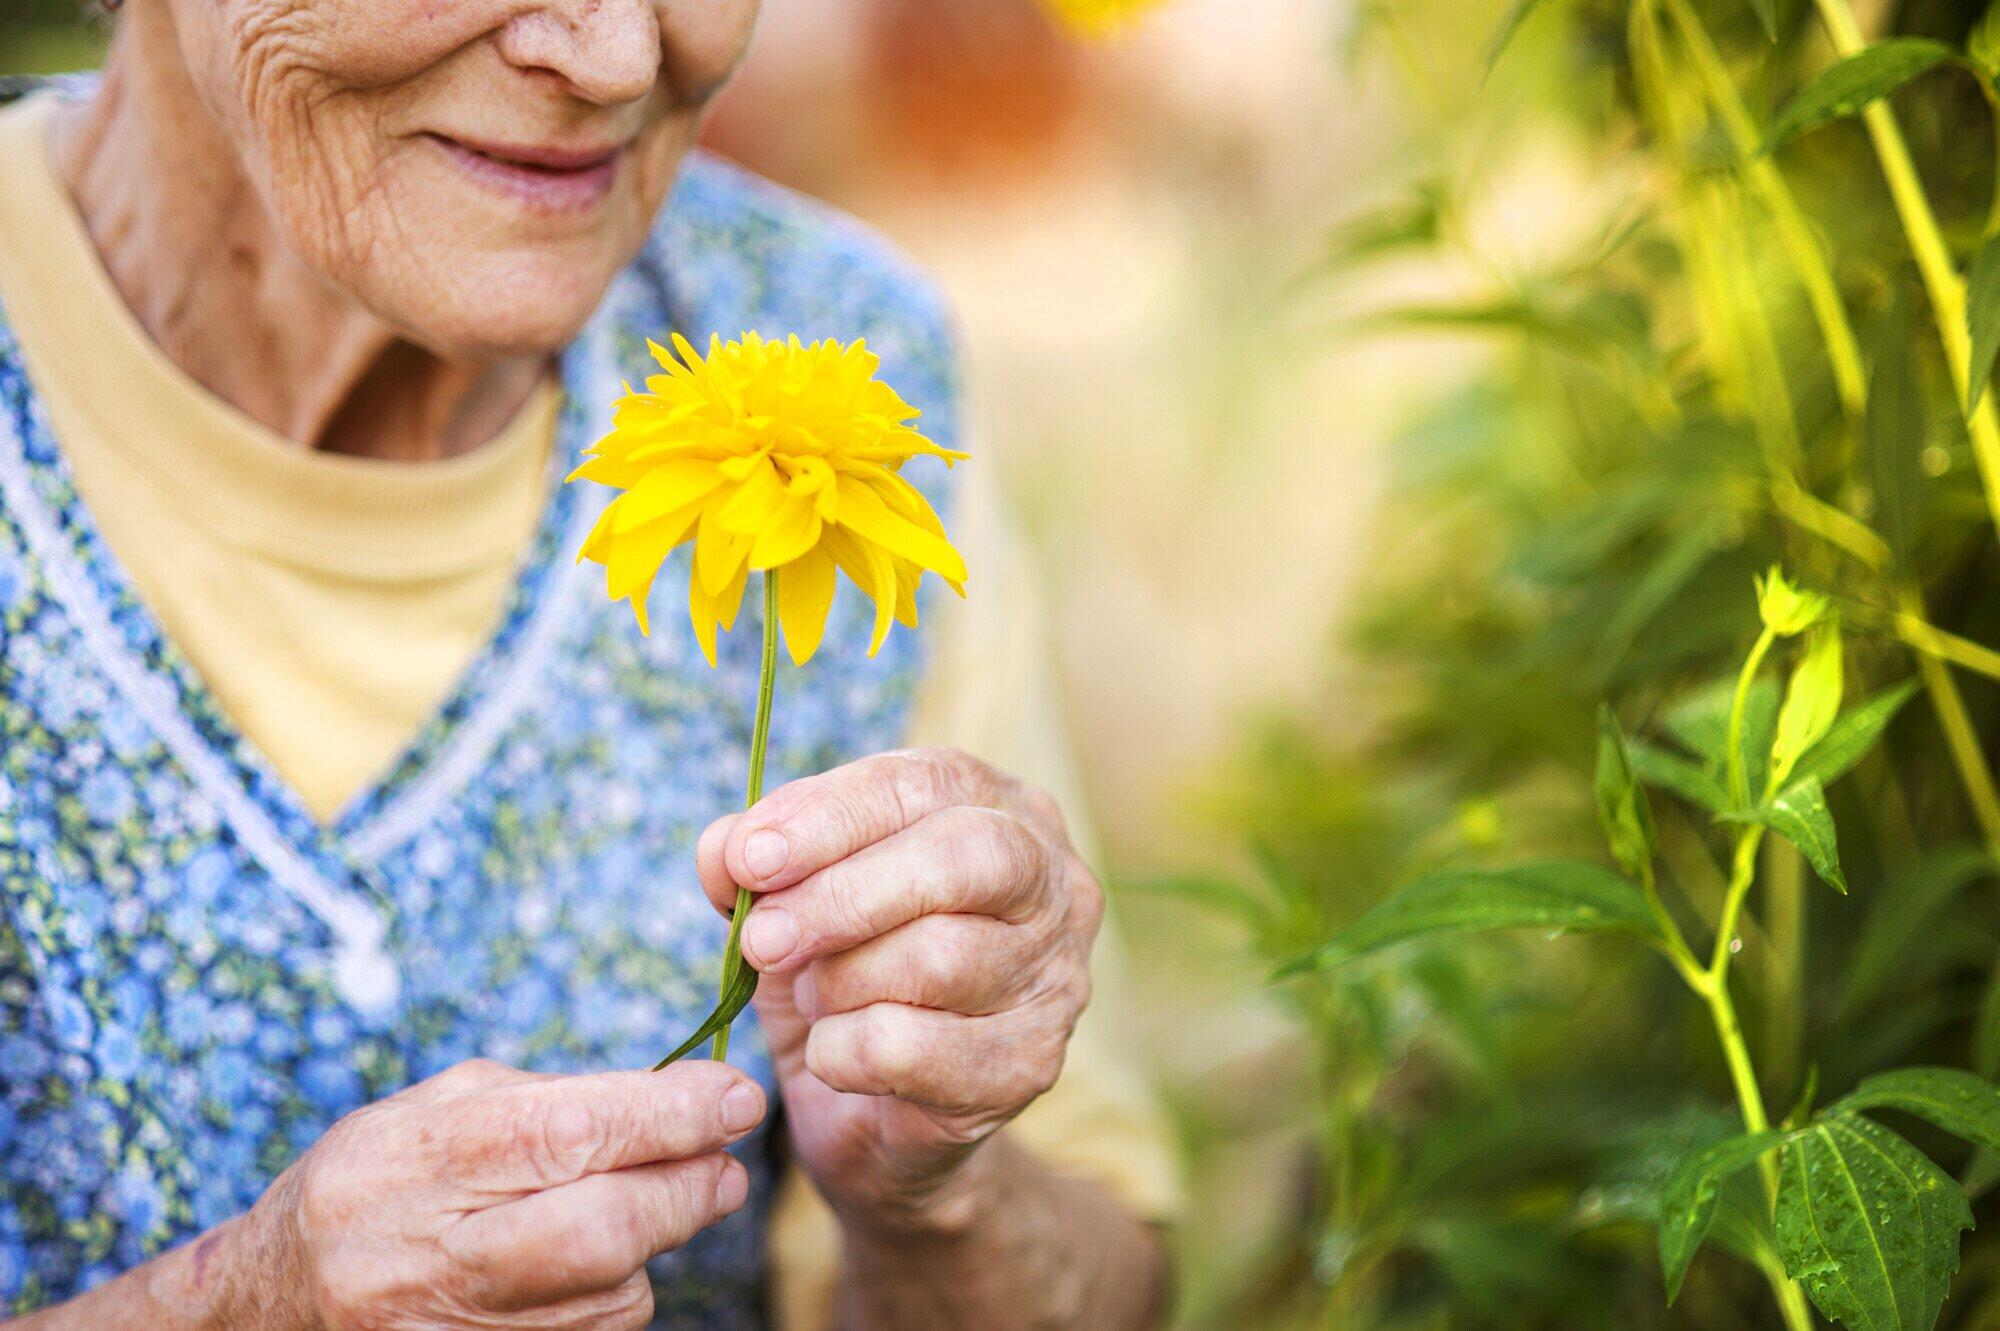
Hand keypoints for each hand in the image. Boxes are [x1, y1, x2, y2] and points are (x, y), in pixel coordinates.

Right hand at [247, 1058, 764, 1329]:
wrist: (273, 1307)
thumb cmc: (374, 1184)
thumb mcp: (434, 1113)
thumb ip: (548, 1100)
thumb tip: (681, 1098)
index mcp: (410, 1160)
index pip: (566, 1132)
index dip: (669, 1113)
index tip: (735, 1096)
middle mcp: (420, 1256)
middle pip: (600, 1230)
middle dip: (687, 1191)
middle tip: (726, 1165)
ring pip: (608, 1297)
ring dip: (652, 1250)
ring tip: (640, 1211)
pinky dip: (612, 1299)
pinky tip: (589, 1271)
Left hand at [696, 748, 1102, 1234]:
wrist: (877, 1116)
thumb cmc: (845, 975)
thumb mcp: (790, 902)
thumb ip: (755, 860)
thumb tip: (726, 847)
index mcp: (997, 808)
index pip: (921, 784)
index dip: (828, 816)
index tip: (749, 858)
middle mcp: (1051, 882)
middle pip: (960, 859)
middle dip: (844, 896)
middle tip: (763, 939)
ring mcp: (1054, 977)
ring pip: (940, 958)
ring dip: (842, 982)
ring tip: (813, 997)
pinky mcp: (1030, 1066)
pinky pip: (915, 1048)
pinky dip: (844, 1052)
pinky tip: (832, 1054)